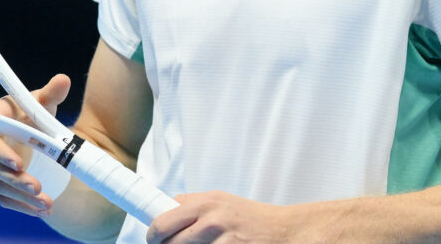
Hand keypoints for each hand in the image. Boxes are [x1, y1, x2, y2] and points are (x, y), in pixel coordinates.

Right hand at [0, 73, 71, 216]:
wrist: (29, 131)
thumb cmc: (32, 113)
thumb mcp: (42, 103)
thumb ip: (51, 92)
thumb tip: (63, 80)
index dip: (0, 152)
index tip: (19, 164)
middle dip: (15, 180)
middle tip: (38, 187)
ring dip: (21, 197)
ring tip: (45, 203)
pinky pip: (3, 197)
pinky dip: (21, 206)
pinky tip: (40, 210)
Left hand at [146, 191, 291, 243]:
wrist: (286, 231)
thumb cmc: (252, 217)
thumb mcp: (222, 201)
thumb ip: (194, 204)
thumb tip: (166, 208)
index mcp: (205, 203)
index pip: (163, 221)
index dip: (154, 235)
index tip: (154, 239)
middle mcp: (212, 220)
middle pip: (170, 243)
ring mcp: (223, 241)